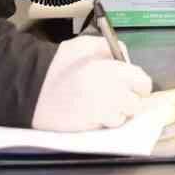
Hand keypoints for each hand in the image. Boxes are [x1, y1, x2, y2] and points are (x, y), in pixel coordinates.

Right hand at [31, 36, 152, 131]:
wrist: (31, 87)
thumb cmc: (60, 63)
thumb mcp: (88, 44)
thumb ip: (113, 50)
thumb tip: (125, 61)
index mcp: (117, 73)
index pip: (144, 84)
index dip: (137, 83)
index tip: (130, 82)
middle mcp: (115, 96)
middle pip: (137, 104)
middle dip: (129, 99)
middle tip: (115, 93)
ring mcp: (103, 115)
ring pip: (122, 118)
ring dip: (116, 112)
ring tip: (99, 103)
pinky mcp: (90, 129)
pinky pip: (105, 127)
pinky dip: (101, 122)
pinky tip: (88, 112)